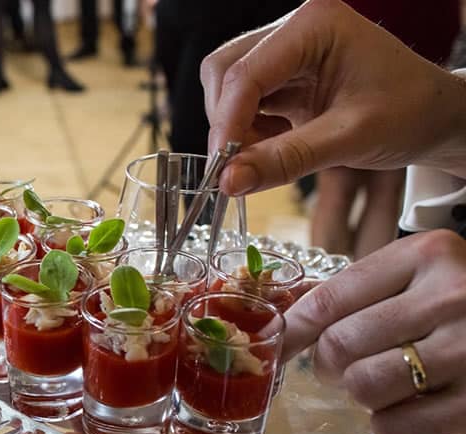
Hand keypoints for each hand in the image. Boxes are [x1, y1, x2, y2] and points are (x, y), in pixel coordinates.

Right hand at [200, 0, 465, 195]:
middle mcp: (294, 31)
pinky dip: (249, 133)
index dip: (227, 123)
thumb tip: (228, 182)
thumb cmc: (410, 115)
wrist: (436, 118)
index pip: (246, 73)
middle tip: (238, 166)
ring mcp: (286, 52)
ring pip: (228, 88)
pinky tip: (276, 148)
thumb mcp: (349, 141)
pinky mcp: (284, 77)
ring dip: (236, 130)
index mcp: (315, 26)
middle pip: (225, 71)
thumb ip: (285, 160)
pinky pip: (245, 104)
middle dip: (226, 122)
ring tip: (267, 157)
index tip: (221, 169)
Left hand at [284, 229, 465, 433]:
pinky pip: (394, 427)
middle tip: (345, 364)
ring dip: (361, 392)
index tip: (277, 345)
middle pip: (338, 347)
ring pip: (363, 386)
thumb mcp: (418, 274)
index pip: (328, 300)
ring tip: (384, 380)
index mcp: (425, 255)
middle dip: (329, 364)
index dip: (291, 331)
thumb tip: (279, 313)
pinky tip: (410, 406)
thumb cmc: (464, 300)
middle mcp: (450, 296)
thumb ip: (354, 289)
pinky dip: (389, 425)